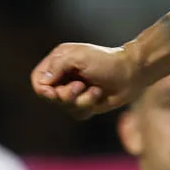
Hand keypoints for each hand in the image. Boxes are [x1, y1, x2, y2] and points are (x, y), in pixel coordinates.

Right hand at [31, 43, 145, 118]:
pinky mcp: (85, 103)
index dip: (42, 88)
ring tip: (95, 90)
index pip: (38, 79)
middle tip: (80, 86)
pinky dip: (88, 104)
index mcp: (59, 61)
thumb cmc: (106, 61)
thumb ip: (57, 66)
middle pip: (49, 96)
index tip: (52, 92)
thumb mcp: (78, 56)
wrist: (131, 73)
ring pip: (64, 106)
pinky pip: (78, 112)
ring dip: (81, 100)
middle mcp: (64, 76)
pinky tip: (98, 95)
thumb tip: (43, 83)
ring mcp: (74, 91)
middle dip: (65, 94)